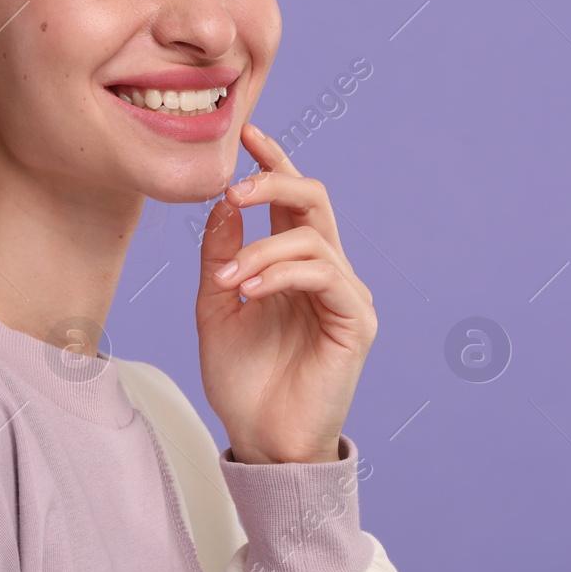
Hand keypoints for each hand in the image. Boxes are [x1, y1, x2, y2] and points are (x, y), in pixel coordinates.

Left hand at [194, 122, 377, 464]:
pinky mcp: (356, 321)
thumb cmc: (241, 380)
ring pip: (311, 237)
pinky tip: (250, 292)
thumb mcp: (214, 307)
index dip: (273, 162)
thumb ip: (220, 256)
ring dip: (260, 250)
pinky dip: (281, 273)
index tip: (247, 133)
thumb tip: (223, 204)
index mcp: (292, 264)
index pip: (289, 200)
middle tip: (233, 190)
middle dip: (273, 181)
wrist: (261, 438)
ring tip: (228, 282)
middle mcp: (325, 271)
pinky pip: (323, 274)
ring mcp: (344, 294)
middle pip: (313, 199)